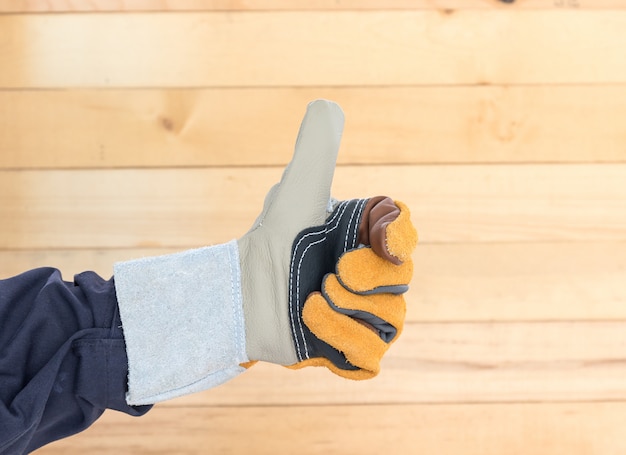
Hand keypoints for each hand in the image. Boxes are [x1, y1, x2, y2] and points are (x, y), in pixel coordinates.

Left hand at [238, 100, 416, 377]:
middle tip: (331, 272)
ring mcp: (365, 315)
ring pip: (391, 319)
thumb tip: (328, 105)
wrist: (240, 293)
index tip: (380, 235)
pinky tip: (312, 326)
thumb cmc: (270, 239)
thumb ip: (315, 149)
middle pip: (402, 279)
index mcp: (367, 237)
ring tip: (310, 301)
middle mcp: (373, 275)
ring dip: (346, 310)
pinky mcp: (351, 351)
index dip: (401, 236)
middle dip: (366, 277)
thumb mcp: (297, 190)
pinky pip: (373, 356)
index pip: (405, 234)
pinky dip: (344, 342)